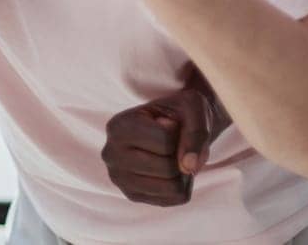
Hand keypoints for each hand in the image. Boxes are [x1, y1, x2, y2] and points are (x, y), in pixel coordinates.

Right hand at [101, 64, 230, 206]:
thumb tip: (189, 167)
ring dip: (184, 172)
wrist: (168, 125)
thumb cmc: (179, 112)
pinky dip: (182, 184)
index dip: (180, 134)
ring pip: (173, 187)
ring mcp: (119, 178)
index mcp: (118, 126)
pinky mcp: (132, 195)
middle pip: (168, 168)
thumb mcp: (193, 108)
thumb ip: (196, 132)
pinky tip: (170, 169)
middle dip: (182, 156)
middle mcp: (111, 154)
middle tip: (175, 142)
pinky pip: (174, 199)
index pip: (165, 141)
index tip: (171, 124)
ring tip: (173, 156)